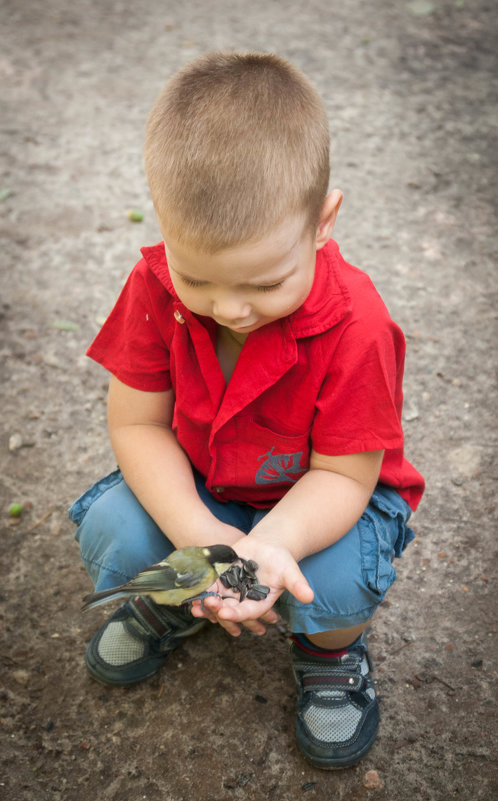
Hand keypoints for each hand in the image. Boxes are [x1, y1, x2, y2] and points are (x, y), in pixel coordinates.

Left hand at [191, 536, 313, 636]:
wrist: (269, 547)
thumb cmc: (282, 560)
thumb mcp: (290, 571)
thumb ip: (298, 585)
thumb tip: (310, 596)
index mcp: (260, 603)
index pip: (246, 612)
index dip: (236, 614)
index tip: (225, 612)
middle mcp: (244, 600)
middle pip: (229, 609)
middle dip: (217, 609)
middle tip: (208, 603)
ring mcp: (231, 591)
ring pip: (216, 602)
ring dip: (205, 605)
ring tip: (194, 604)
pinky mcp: (221, 580)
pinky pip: (209, 589)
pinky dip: (200, 592)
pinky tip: (190, 593)